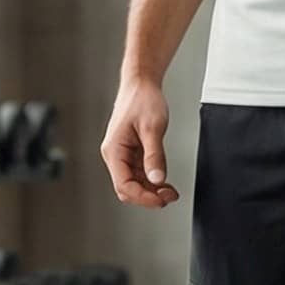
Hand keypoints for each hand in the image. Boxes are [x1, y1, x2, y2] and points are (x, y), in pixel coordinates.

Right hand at [102, 76, 179, 208]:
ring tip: (170, 192)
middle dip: (148, 196)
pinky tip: (164, 183)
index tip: (161, 200)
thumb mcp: (152, 128)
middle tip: (169, 197)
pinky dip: (152, 180)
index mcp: (114, 150)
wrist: (141, 84)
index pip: (124, 185)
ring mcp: (123, 155)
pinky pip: (140, 173)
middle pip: (127, 188)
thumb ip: (155, 155)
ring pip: (134, 183)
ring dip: (151, 190)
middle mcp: (115, 155)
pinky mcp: (132, 152)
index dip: (142, 197)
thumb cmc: (142, 99)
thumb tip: (157, 178)